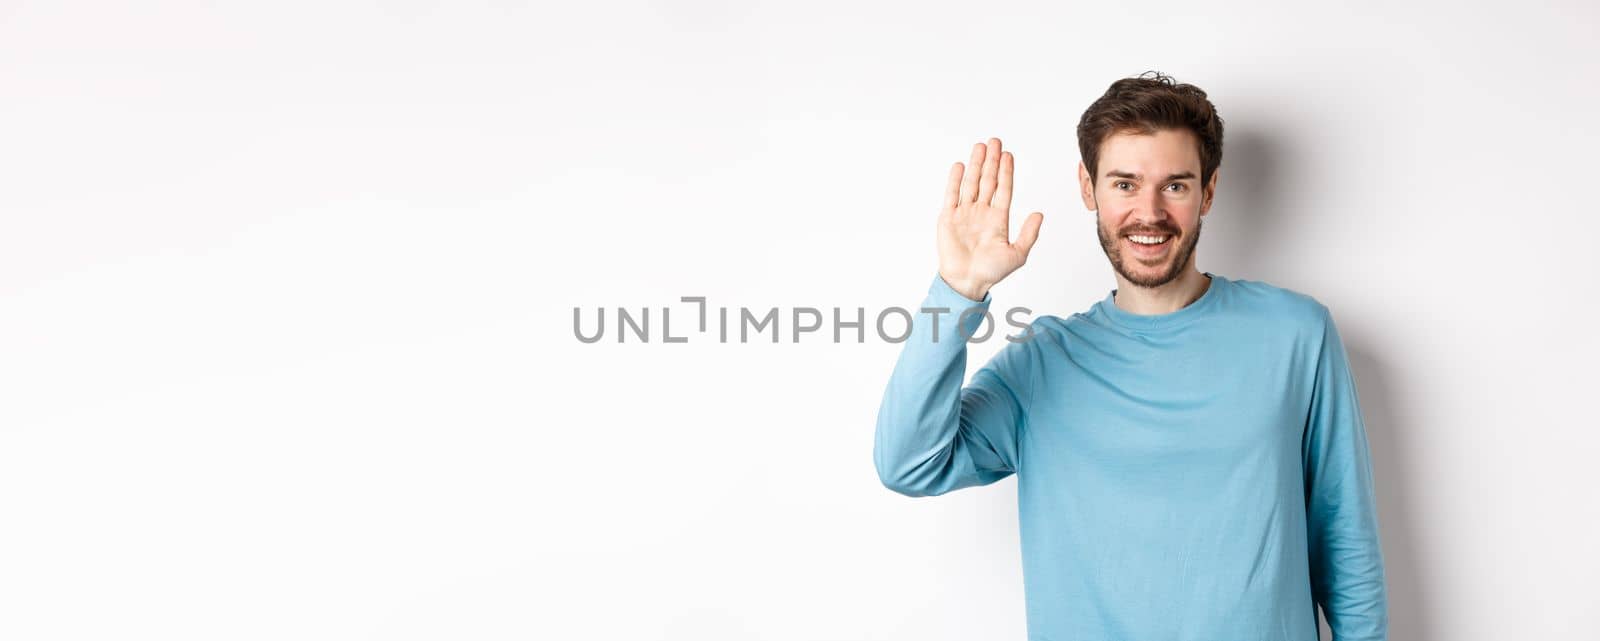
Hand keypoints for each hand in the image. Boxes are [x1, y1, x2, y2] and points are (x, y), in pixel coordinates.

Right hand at [936, 137, 1043, 300]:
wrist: (966, 282)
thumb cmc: (991, 272)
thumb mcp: (1017, 254)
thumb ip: (1029, 234)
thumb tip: (1040, 214)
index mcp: (998, 219)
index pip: (1003, 189)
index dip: (1006, 172)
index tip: (1008, 155)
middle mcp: (981, 213)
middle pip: (988, 181)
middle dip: (992, 161)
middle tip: (995, 141)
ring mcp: (964, 214)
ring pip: (971, 183)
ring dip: (976, 165)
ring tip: (980, 147)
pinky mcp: (948, 218)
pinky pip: (952, 195)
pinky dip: (956, 180)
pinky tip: (960, 165)